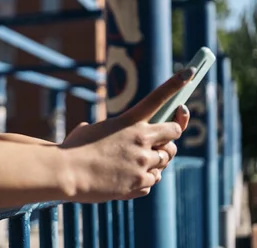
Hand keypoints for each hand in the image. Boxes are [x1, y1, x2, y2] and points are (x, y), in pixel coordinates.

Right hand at [61, 67, 194, 202]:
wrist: (67, 173)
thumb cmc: (72, 149)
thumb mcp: (89, 131)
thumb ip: (107, 132)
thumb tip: (105, 140)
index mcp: (129, 122)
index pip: (157, 98)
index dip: (175, 85)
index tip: (190, 73)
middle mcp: (141, 140)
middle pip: (173, 134)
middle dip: (169, 138)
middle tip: (160, 143)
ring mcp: (143, 163)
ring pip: (165, 160)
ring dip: (155, 161)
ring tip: (135, 164)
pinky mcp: (140, 183)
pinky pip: (152, 180)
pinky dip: (144, 179)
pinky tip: (127, 178)